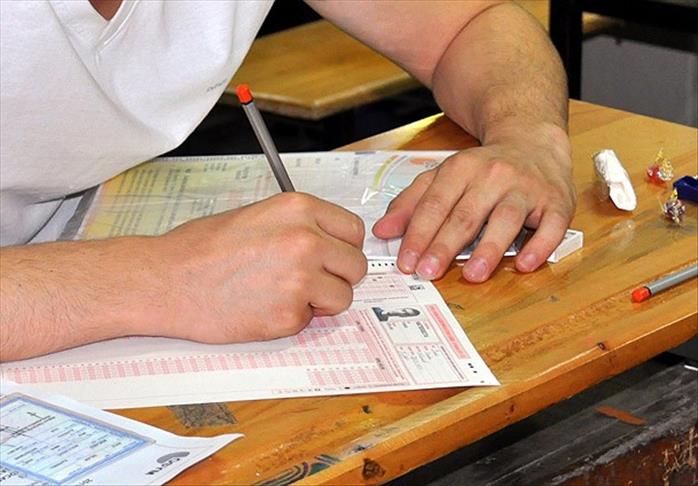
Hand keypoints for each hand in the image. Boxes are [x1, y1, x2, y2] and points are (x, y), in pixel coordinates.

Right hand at [151, 193, 366, 342]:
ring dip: (320, 301)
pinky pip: (312, 320)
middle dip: (337, 276)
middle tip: (309, 280)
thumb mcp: (257, 215)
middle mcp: (305, 239)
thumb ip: (299, 226)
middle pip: (356, 265)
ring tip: (283, 294)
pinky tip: (264, 307)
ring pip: (343, 296)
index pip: (354, 230)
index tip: (332, 257)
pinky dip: (294, 319)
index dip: (343, 247)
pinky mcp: (289, 314)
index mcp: (298, 208)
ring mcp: (300, 277)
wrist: (166, 280)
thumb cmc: (201, 249)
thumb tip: (329, 243)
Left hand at [372, 123, 575, 281]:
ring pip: (506, 219)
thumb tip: (382, 231)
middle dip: (445, 246)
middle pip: (466, 214)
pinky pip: (551, 225)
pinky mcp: (556, 201)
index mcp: (462, 168)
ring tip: (472, 274)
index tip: (406, 262)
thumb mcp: (442, 177)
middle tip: (428, 272)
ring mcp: (527, 188)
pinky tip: (525, 264)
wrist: (534, 142)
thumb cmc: (483, 169)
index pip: (435, 204)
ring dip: (489, 249)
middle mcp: (494, 175)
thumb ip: (411, 203)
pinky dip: (540, 245)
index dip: (419, 234)